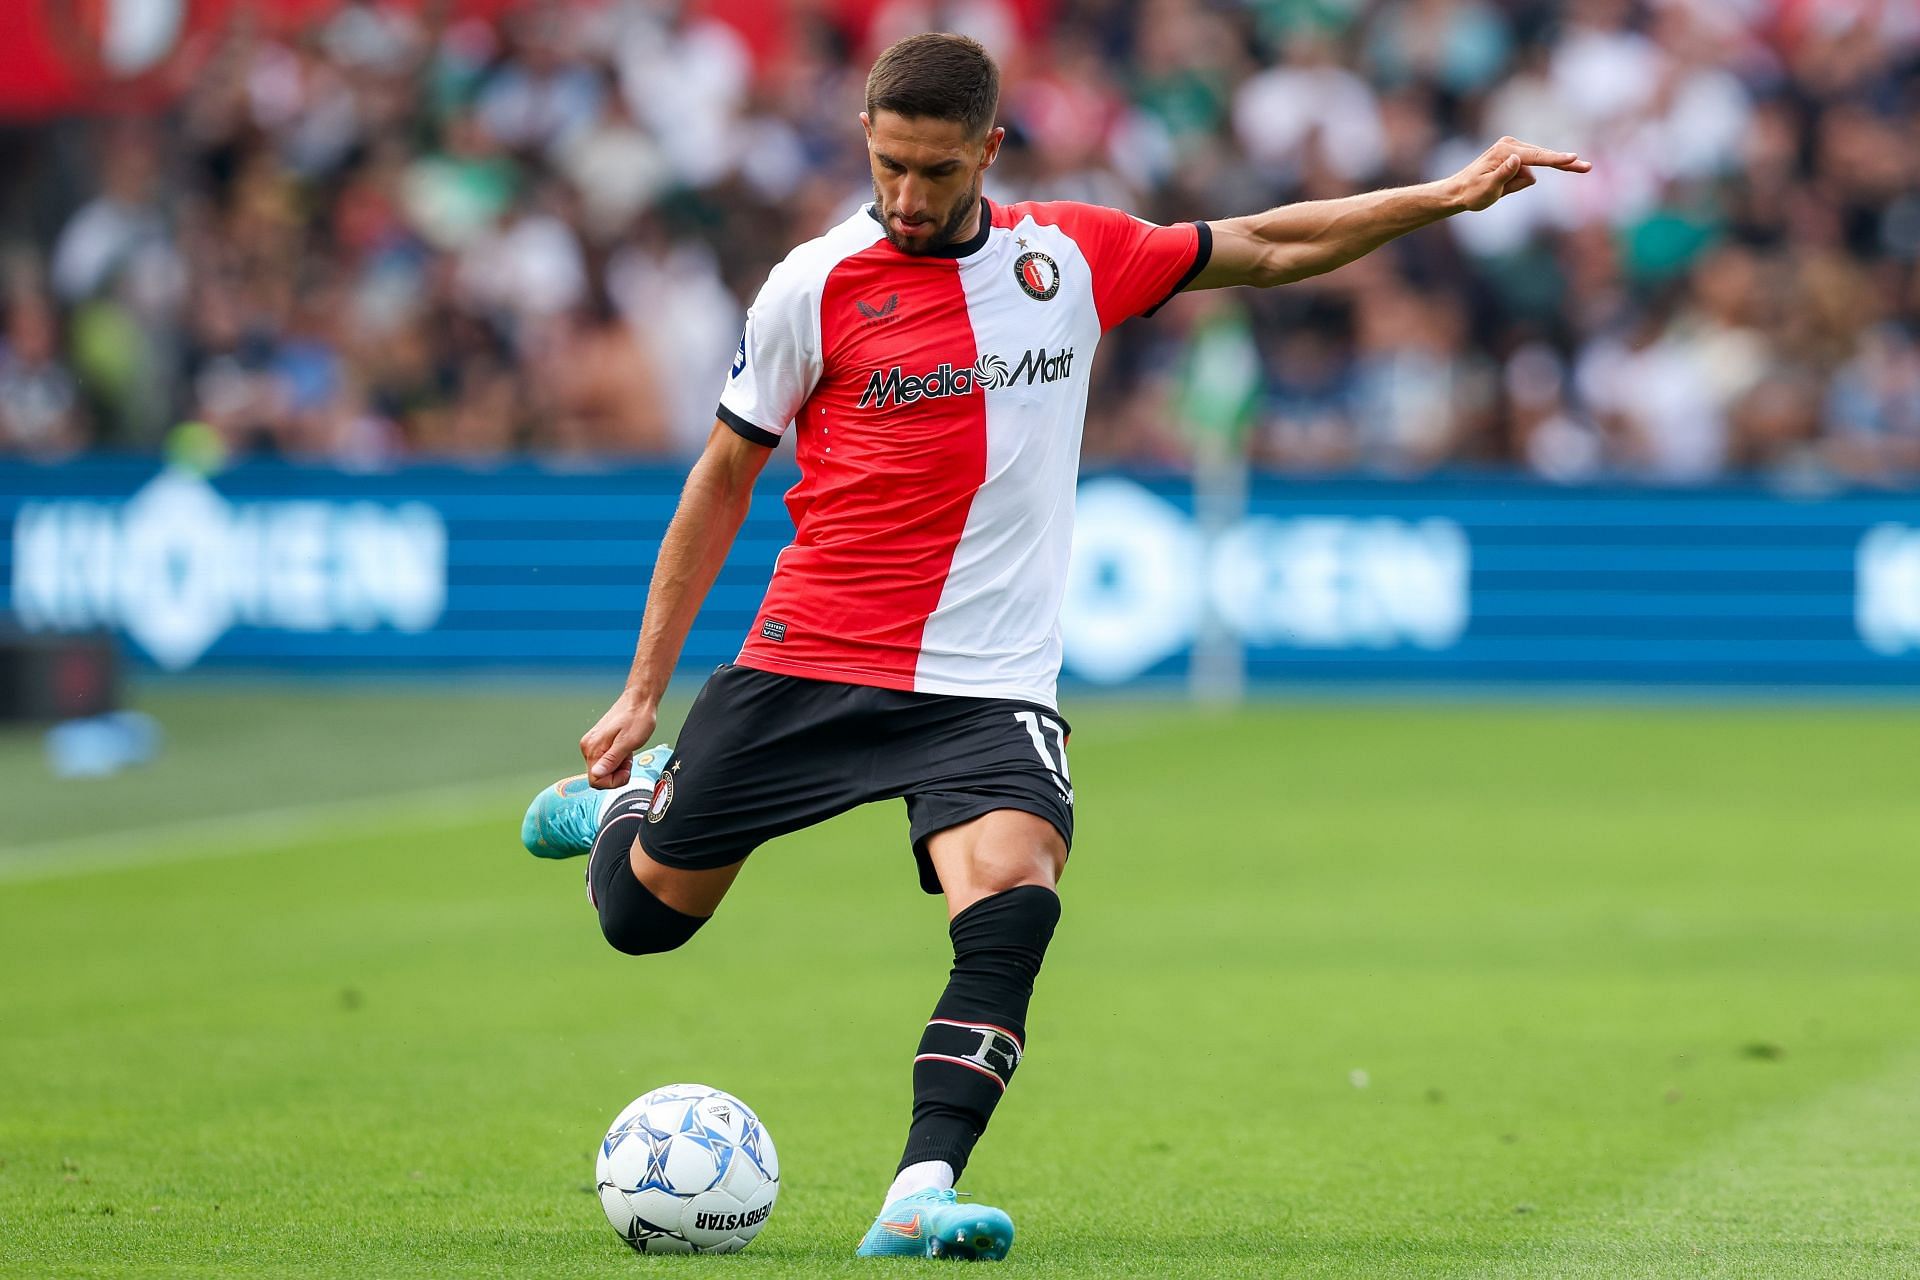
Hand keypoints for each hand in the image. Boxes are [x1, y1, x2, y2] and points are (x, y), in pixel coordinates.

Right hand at [579, 689, 658, 788]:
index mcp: (593, 748)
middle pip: (599, 776)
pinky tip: (625, 749)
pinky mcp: (599, 742)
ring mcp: (593, 744)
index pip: (595, 780)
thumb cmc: (637, 718)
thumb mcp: (628, 743)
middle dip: (616, 773)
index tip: (626, 771)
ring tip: (628, 752)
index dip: (613, 781)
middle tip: (628, 760)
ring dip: (618, 766)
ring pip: (604, 769)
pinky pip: (606, 760)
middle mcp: (588, 746)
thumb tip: (596, 774)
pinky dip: (617, 759)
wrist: (639, 701)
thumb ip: (611, 760)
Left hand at [1449, 137, 1590, 212]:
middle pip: (1544, 157)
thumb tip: (1517, 158)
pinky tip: (1503, 186)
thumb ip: (1503, 174)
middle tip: (1588, 168)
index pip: (1537, 157)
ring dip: (1521, 183)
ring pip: (1533, 168)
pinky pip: (1527, 171)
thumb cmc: (1472, 194)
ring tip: (1500, 190)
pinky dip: (1520, 181)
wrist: (1458, 191)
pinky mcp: (1515, 155)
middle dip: (1563, 164)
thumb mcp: (1487, 189)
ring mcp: (1513, 148)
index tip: (1574, 158)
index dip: (1557, 160)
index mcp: (1506, 152)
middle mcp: (1511, 145)